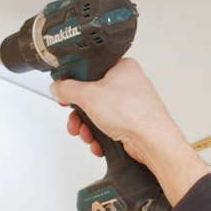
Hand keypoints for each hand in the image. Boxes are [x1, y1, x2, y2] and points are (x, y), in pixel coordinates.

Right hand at [51, 58, 177, 163]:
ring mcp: (130, 106)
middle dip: (80, 114)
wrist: (152, 140)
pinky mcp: (131, 124)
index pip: (91, 71)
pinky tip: (98, 142)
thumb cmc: (133, 113)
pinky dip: (100, 136)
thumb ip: (68, 89)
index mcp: (122, 68)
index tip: (66, 93)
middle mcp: (128, 85)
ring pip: (99, 115)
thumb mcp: (89, 95)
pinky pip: (108, 128)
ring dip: (88, 127)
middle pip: (92, 97)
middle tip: (75, 120)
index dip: (75, 83)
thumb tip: (58, 87)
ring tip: (87, 134)